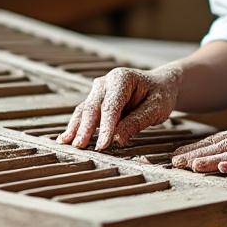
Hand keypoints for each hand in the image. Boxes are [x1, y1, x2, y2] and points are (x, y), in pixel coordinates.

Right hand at [57, 65, 182, 150]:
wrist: (160, 85)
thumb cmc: (160, 95)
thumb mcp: (156, 108)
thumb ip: (136, 122)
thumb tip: (117, 139)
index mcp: (122, 79)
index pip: (110, 106)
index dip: (106, 127)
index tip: (102, 145)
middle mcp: (105, 82)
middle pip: (92, 107)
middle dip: (85, 128)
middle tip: (80, 147)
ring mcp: (98, 91)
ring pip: (84, 110)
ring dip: (76, 128)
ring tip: (67, 144)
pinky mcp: (96, 101)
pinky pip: (83, 114)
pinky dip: (76, 126)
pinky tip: (66, 138)